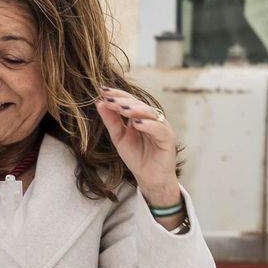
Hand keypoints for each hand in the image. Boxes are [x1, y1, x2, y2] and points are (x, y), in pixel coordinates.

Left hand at [96, 86, 180, 207]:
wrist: (149, 178)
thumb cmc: (136, 157)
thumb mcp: (119, 137)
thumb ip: (111, 121)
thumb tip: (99, 102)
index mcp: (141, 116)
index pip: (129, 100)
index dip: (116, 94)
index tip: (101, 90)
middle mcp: (153, 118)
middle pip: (139, 104)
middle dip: (123, 100)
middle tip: (109, 98)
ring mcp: (162, 127)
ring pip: (150, 113)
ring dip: (135, 110)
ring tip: (121, 108)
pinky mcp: (168, 139)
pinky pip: (159, 129)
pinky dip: (148, 125)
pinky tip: (136, 124)